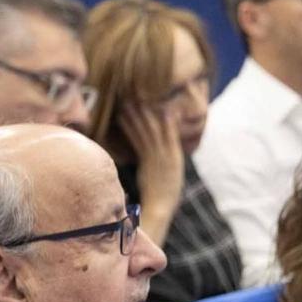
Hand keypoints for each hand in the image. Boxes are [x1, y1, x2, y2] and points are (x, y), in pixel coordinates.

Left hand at [121, 104, 184, 235]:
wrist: (163, 207)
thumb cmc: (162, 194)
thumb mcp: (166, 174)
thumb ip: (159, 161)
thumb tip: (151, 154)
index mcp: (174, 154)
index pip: (167, 130)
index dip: (159, 115)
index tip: (152, 100)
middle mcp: (169, 152)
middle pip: (157, 126)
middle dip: (146, 110)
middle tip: (136, 94)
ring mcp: (160, 156)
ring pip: (148, 131)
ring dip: (138, 115)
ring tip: (128, 102)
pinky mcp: (151, 162)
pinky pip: (142, 141)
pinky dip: (135, 129)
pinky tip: (127, 118)